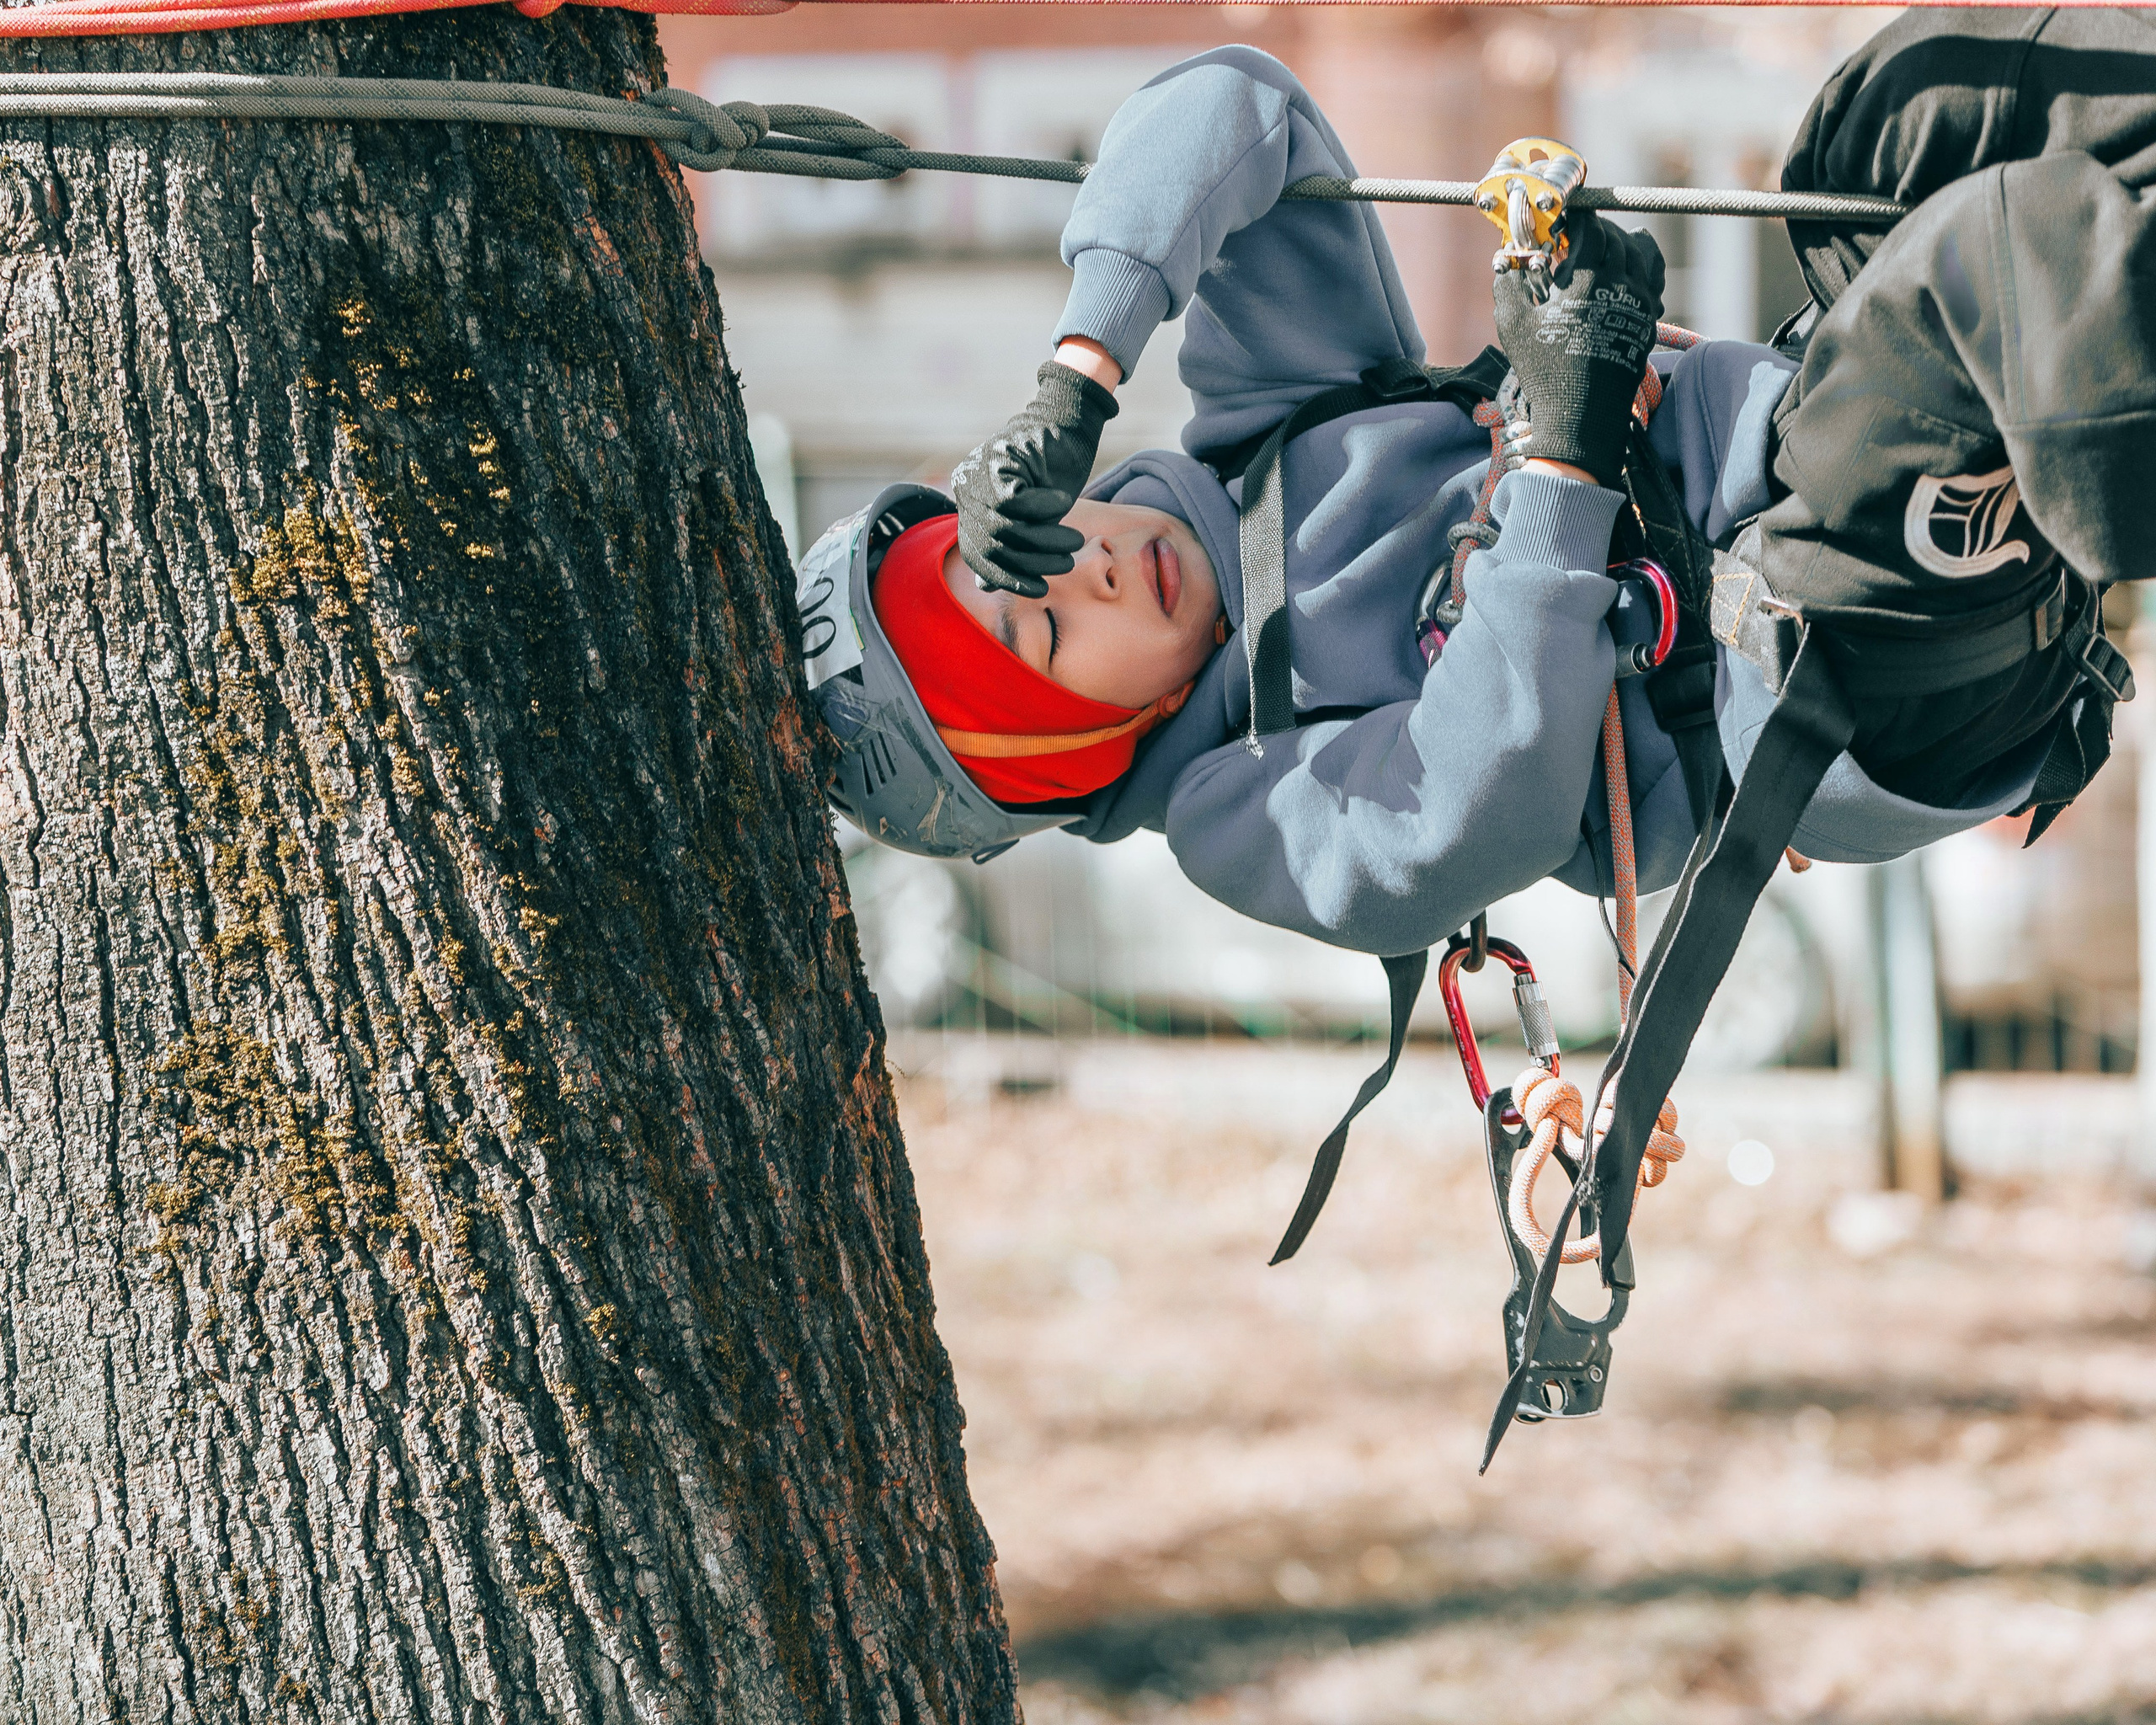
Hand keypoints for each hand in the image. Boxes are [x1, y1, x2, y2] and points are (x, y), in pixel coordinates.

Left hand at [954, 359, 1118, 597]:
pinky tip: (1063, 504)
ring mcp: (978, 472)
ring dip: (1044, 540)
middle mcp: (965, 488)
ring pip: (1003, 527)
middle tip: (1065, 564)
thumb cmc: (1050, 472)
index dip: (1007, 579)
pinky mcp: (997, 458)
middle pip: (989, 546)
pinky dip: (1042, 509)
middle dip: (1031, 563)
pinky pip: (1014, 501)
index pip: (977, 556)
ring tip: (1074, 542)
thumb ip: (1004, 547)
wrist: (1066, 423)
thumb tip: (985, 586)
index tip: (1039, 589)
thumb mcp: (1027, 519)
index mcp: (968, 505)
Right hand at [1492, 213, 1663, 487]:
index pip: (1592, 228)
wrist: (1581, 416)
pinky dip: (1640, 267)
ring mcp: (1641, 304)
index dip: (1577, 218)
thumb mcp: (1513, 324)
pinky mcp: (1648, 321)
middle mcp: (1622, 285)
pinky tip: (1622, 274)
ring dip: (1623, 243)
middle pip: (1618, 237)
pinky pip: (1652, 280)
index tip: (1563, 220)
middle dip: (1597, 230)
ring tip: (1604, 248)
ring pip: (1644, 254)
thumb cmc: (1543, 371)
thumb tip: (1507, 256)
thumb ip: (1507, 280)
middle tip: (1577, 236)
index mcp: (1589, 280)